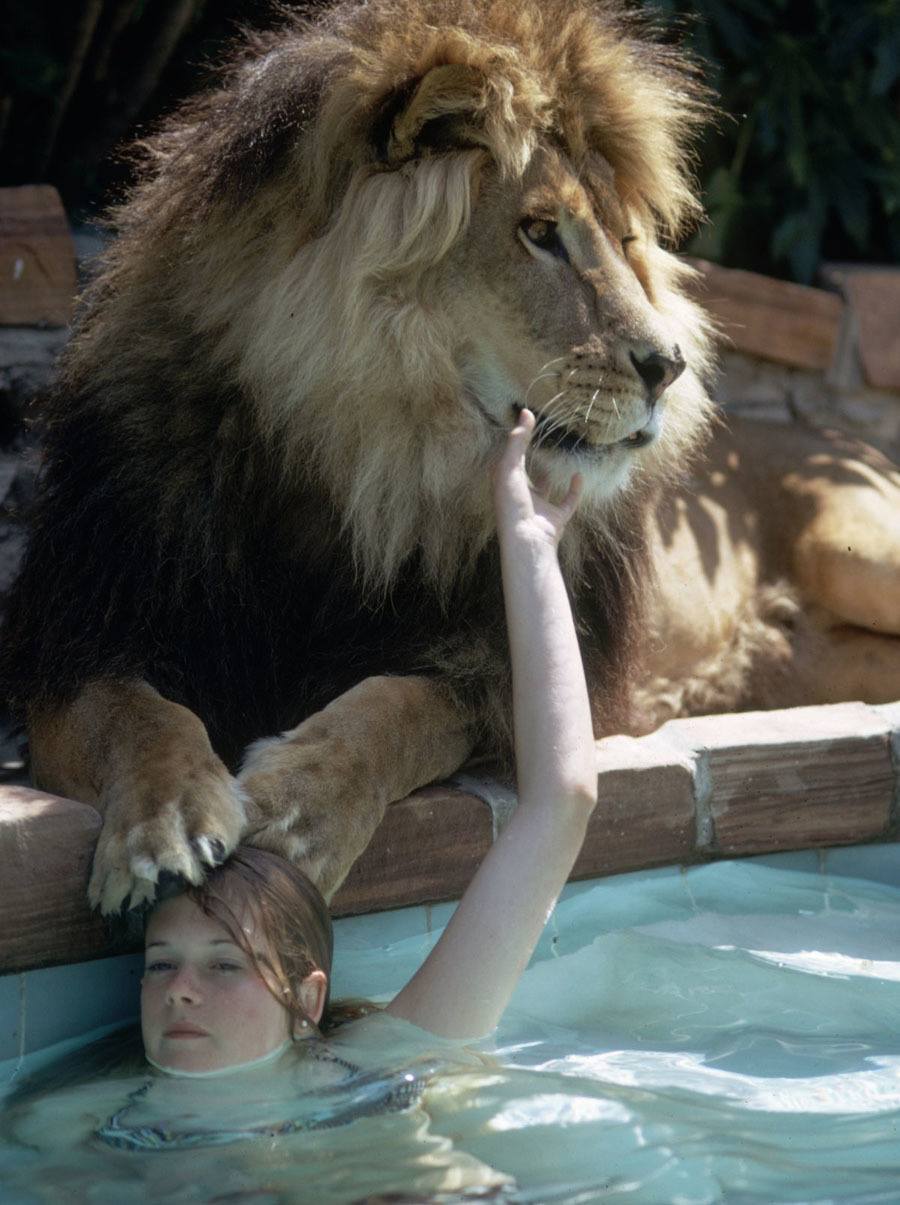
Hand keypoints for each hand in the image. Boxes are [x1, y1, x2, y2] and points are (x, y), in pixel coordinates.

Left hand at [492, 408, 581, 545]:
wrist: (527, 538)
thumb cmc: (512, 502)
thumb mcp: (509, 467)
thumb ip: (517, 441)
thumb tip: (526, 412)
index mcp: (505, 484)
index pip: (508, 459)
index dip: (514, 443)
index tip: (525, 423)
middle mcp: (521, 495)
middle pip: (526, 473)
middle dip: (531, 459)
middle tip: (544, 437)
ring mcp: (539, 507)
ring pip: (546, 488)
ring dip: (551, 475)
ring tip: (561, 455)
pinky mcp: (556, 517)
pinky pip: (568, 501)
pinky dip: (575, 490)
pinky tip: (578, 475)